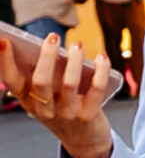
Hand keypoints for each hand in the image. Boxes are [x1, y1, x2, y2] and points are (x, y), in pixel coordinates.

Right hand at [0, 35, 115, 157]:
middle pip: (41, 80)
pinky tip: (101, 57)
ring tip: (77, 44)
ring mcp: (67, 112)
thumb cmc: (62, 109)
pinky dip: (101, 69)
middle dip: (46, 56)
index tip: (4, 42)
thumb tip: (48, 46)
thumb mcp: (46, 98)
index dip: (6, 62)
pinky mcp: (89, 114)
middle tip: (53, 37)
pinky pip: (96, 88)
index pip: (12, 81)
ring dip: (74, 60)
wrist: (83, 140)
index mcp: (29, 100)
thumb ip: (44, 77)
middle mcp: (44, 108)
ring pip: (69, 83)